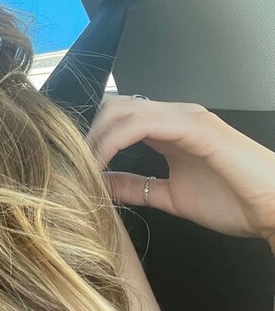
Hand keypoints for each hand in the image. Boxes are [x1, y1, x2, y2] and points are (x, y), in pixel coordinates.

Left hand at [87, 95, 274, 252]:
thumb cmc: (237, 202)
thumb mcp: (171, 197)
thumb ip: (137, 188)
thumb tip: (102, 185)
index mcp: (170, 129)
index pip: (118, 117)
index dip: (92, 137)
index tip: (74, 166)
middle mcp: (175, 116)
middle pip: (113, 108)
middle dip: (88, 134)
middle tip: (72, 165)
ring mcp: (185, 117)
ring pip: (122, 110)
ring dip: (95, 136)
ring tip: (82, 165)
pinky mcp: (194, 126)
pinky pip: (141, 123)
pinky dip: (114, 141)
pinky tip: (102, 161)